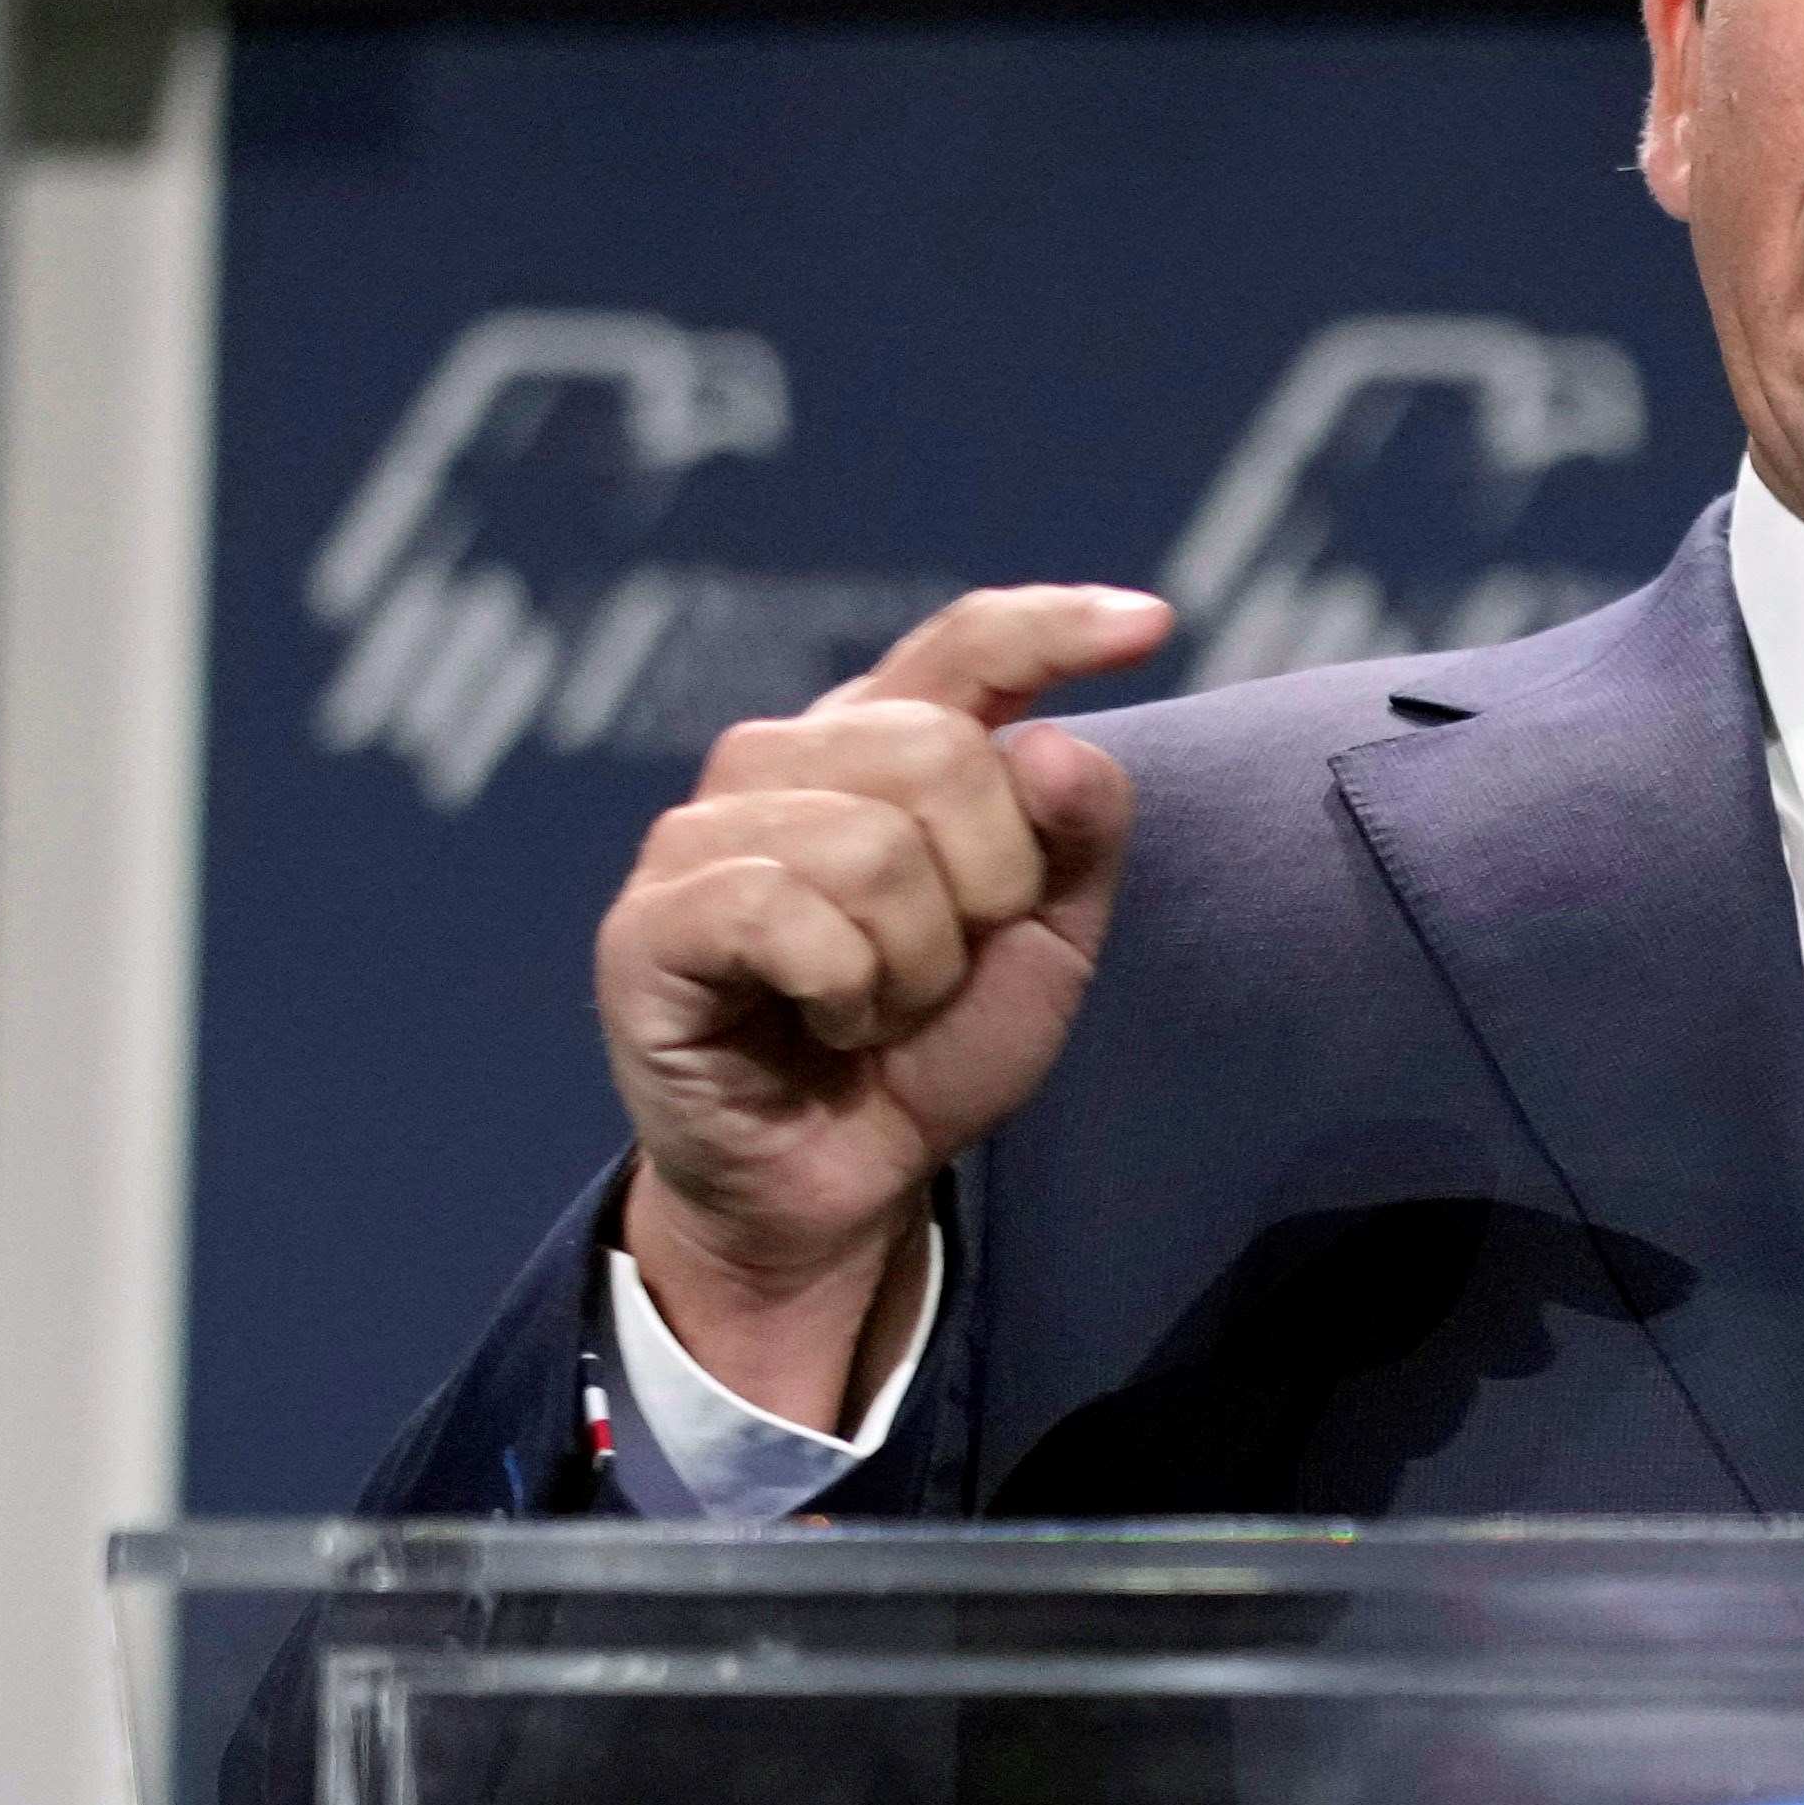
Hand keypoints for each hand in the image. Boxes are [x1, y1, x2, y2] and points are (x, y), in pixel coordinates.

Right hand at [598, 584, 1173, 1428]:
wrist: (839, 1182)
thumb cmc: (931, 1046)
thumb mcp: (1046, 939)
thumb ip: (1076, 833)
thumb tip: (1052, 743)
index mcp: (881, 740)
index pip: (970, 644)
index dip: (1056, 624)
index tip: (1154, 623)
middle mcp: (782, 758)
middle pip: (944, 753)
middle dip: (988, 887)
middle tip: (943, 970)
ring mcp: (700, 832)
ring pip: (873, 846)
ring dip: (915, 965)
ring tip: (877, 1007)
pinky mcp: (649, 921)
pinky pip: (787, 916)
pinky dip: (844, 991)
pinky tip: (823, 1022)